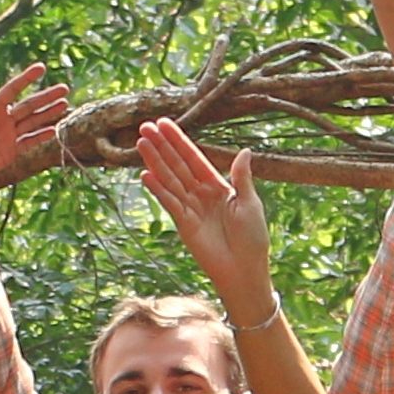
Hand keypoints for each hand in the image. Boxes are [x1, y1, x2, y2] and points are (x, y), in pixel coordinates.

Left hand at [0, 62, 68, 191]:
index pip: (13, 89)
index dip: (27, 78)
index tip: (41, 67)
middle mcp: (3, 118)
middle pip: (29, 105)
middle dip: (47, 97)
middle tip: (64, 88)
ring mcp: (8, 135)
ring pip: (33, 121)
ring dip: (48, 113)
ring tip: (65, 105)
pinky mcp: (10, 151)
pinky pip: (29, 142)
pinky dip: (41, 136)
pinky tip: (54, 129)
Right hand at [138, 121, 273, 326]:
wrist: (244, 270)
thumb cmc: (252, 239)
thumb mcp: (250, 203)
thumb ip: (241, 178)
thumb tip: (244, 151)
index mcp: (219, 186)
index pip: (195, 158)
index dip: (180, 141)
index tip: (165, 124)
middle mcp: (201, 194)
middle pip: (177, 165)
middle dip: (162, 146)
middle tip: (145, 127)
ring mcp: (190, 208)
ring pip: (170, 179)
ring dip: (155, 162)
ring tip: (141, 143)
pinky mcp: (183, 224)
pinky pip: (169, 202)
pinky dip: (158, 189)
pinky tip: (146, 174)